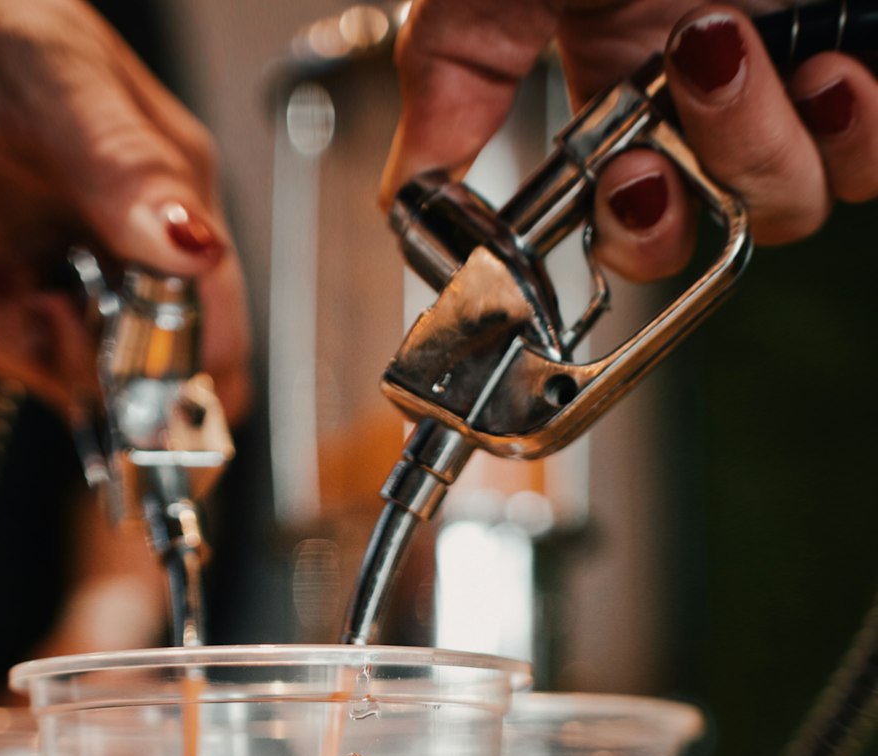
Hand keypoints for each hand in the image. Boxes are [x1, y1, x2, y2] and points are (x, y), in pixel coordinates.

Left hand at [0, 0, 251, 421]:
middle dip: (109, 374)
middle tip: (49, 319)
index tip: (123, 372)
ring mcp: (98, 264)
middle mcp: (151, 240)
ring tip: (13, 295)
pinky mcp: (46, 278)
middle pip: (170, 366)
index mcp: (182, 193)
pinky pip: (48, 354)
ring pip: (106, 372)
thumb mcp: (56, 84)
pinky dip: (17, 346)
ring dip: (52, 360)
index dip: (180, 368)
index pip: (218, 322)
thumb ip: (127, 170)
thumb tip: (198, 250)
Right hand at [382, 0, 877, 281]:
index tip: (619, 187)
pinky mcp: (866, 41)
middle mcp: (709, 78)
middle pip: (721, 222)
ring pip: (797, 195)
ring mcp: (796, 59)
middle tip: (664, 120)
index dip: (630, 232)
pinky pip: (875, 150)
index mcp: (623, 76)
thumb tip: (405, 201)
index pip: (634, 220)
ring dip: (765, 145)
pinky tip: (830, 67)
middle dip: (694, 194)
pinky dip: (856, 131)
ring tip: (737, 46)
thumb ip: (449, 87)